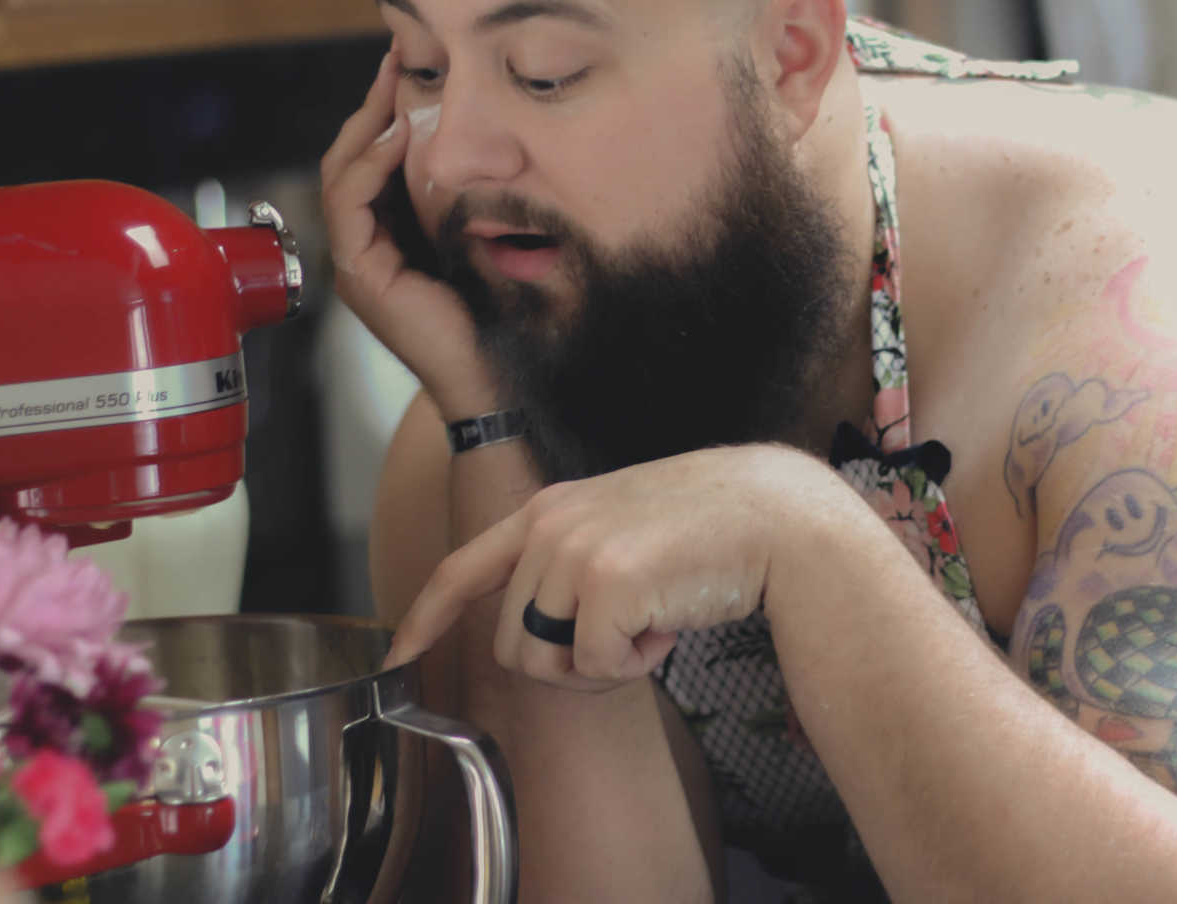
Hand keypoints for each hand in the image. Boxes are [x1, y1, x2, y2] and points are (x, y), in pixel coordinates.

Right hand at [320, 52, 491, 416]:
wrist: (494, 376)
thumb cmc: (498, 314)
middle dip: (370, 106)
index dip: (384, 113)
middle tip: (396, 57)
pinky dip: (368, 169)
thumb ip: (466, 197)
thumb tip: (487, 143)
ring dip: (366, 127)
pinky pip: (349, 208)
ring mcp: (355, 263)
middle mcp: (363, 247)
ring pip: (341, 177)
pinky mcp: (359, 276)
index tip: (408, 68)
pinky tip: (394, 139)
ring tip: (394, 86)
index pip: (371, 162)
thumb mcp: (481, 238)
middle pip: (348, 160)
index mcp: (388, 237)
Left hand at [384, 444, 863, 689]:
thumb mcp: (621, 528)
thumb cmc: (710, 530)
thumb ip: (570, 563)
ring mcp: (574, 552)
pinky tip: (670, 624)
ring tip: (650, 620)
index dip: (426, 616)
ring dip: (600, 662)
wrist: (775, 517)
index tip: (401, 653)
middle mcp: (550, 525)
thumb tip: (539, 634)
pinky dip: (634, 664)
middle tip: (629, 632)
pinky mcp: (605, 583)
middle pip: (511, 642)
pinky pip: (594, 666)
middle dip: (565, 660)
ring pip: (545, 662)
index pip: (463, 567)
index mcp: (548, 509)